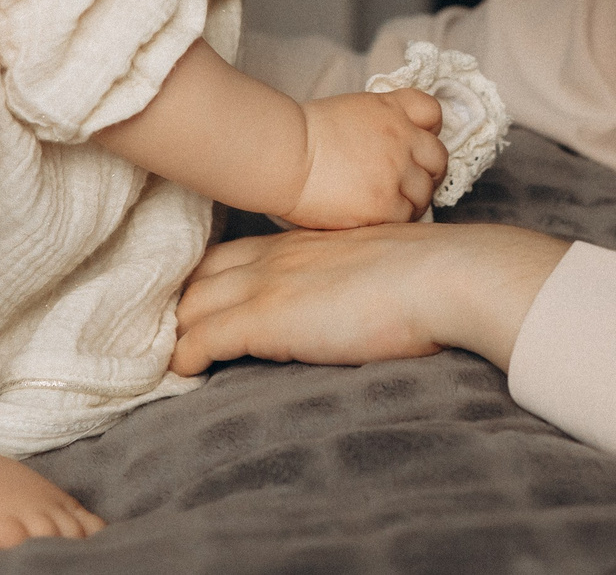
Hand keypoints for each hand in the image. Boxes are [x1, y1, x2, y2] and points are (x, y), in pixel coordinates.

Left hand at [172, 222, 571, 376]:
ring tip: (173, 361)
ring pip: (192, 305)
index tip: (201, 307)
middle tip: (175, 338)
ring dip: (178, 333)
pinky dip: (185, 357)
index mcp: (301, 243)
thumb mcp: (374, 264)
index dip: (210, 281)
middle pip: (200, 277)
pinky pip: (201, 338)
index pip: (231, 255)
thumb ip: (344, 276)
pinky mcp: (265, 319)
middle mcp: (274, 257)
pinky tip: (185, 373)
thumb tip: (349, 301)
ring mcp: (265, 286)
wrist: (442, 275)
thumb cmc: (426, 274)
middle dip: (183, 306)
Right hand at [279, 88, 448, 229]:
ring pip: (425, 192)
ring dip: (412, 199)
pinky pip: (407, 216)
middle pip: (437, 158)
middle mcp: (402, 138)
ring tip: (387, 203)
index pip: (433, 114)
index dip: (427, 131)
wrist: (284, 156)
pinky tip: (377, 216)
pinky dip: (396, 219)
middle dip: (426, 171)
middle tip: (406, 183)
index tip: (414, 145)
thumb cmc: (304, 136)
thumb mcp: (351, 111)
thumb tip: (393, 146)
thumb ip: (381, 123)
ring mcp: (396, 172)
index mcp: (391, 110)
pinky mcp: (385, 204)